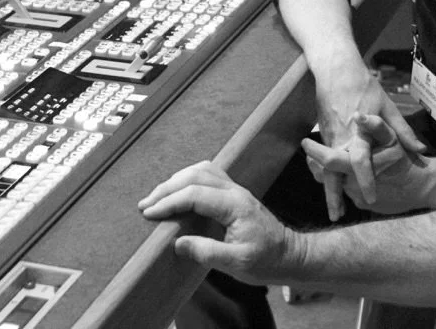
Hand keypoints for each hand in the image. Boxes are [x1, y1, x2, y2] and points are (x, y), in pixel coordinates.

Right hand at [139, 160, 300, 285]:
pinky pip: (208, 175)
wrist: (290, 255)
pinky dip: (188, 179)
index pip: (195, 195)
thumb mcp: (237, 264)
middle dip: (166, 188)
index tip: (149, 213)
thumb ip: (207, 252)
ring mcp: (235, 190)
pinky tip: (178, 190)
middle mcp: (235, 191)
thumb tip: (178, 242)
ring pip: (201, 170)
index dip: (169, 202)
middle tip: (145, 204)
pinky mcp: (233, 194)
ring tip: (157, 197)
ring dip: (176, 180)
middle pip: (195, 176)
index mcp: (235, 205)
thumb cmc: (267, 261)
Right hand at [314, 73, 422, 218]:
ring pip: (325, 167)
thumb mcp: (387, 106)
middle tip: (337, 217)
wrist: (335, 70)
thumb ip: (402, 130)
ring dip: (327, 188)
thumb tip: (421, 149)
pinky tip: (329, 187)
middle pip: (334, 172)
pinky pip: (324, 158)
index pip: (361, 162)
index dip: (365, 180)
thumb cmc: (365, 86)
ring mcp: (329, 136)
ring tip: (332, 211)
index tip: (370, 199)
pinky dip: (326, 174)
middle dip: (334, 195)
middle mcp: (340, 138)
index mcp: (358, 134)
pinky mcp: (324, 133)